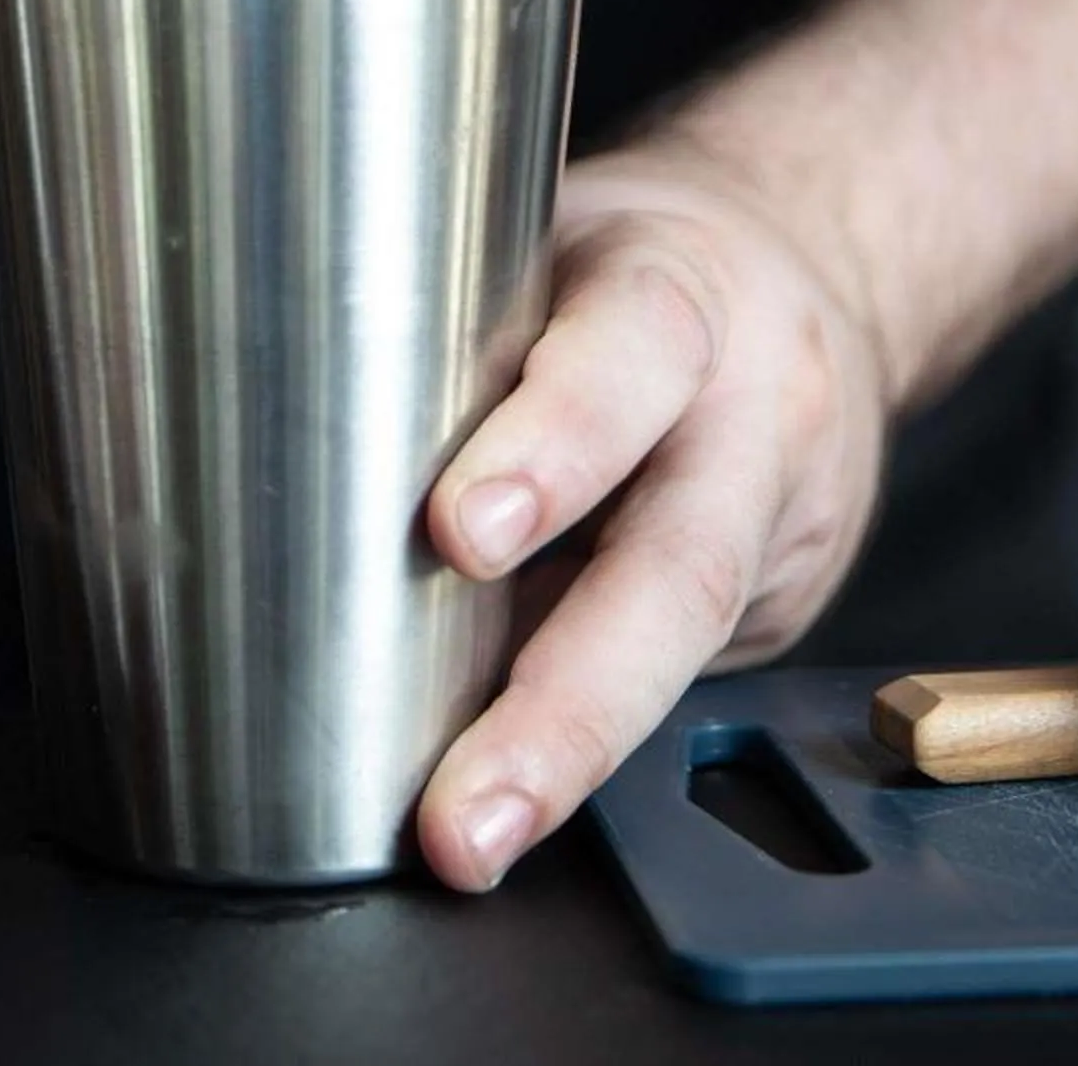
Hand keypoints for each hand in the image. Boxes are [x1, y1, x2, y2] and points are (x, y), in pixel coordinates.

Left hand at [416, 134, 894, 889]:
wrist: (812, 261)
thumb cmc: (624, 263)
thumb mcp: (543, 240)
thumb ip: (446, 334)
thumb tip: (266, 461)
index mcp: (674, 293)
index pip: (630, 356)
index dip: (554, 445)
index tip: (461, 534)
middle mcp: (748, 416)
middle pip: (681, 567)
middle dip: (565, 702)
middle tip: (466, 806)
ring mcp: (777, 522)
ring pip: (690, 647)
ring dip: (568, 755)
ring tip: (474, 837)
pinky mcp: (781, 602)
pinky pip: (686, 672)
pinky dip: (584, 735)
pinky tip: (504, 793)